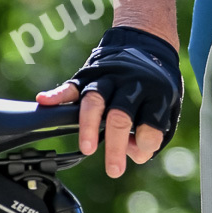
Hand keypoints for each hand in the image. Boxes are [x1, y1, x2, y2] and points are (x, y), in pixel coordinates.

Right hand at [37, 26, 182, 178]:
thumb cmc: (155, 84)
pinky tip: (44, 101)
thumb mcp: (167, 105)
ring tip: (87, 149)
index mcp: (156, 93)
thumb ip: (155, 132)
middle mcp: (132, 84)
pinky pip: (71, 85)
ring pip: (95, 101)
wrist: (146, 42)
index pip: (152, 125)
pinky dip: (57, 94)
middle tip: (114, 170)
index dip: (146, 143)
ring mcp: (108, 78)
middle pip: (120, 116)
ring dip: (88, 126)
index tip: (140, 151)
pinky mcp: (88, 75)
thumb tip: (135, 153)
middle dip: (115, 146)